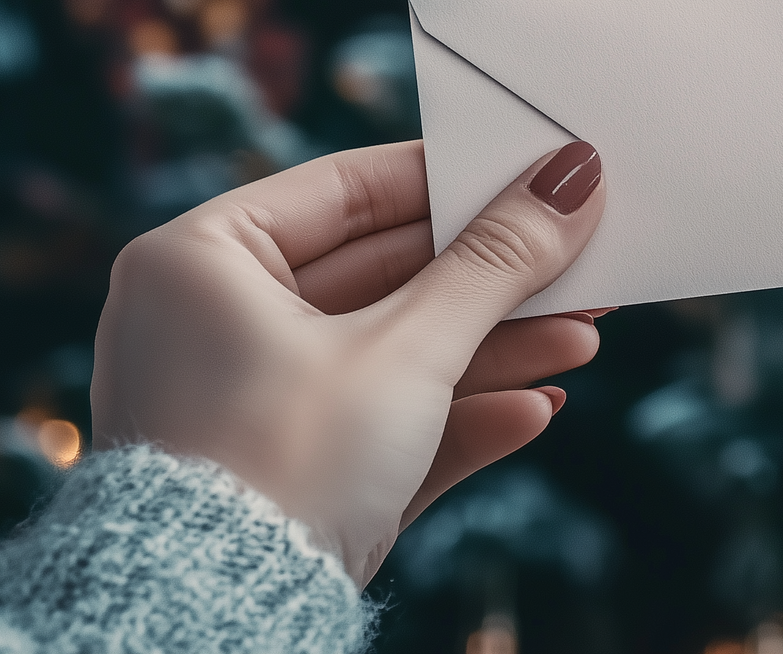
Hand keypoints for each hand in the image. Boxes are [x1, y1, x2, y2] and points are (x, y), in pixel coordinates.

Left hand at [90, 140, 606, 584]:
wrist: (222, 627)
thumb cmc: (284, 461)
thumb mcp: (408, 348)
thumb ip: (496, 263)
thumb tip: (571, 180)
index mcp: (202, 262)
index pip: (345, 191)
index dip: (448, 180)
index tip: (530, 174)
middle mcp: (212, 325)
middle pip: (382, 276)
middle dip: (490, 282)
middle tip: (577, 261)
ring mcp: (248, 407)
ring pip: (391, 355)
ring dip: (492, 350)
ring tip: (580, 340)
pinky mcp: (286, 478)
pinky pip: (379, 425)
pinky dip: (454, 416)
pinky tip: (534, 410)